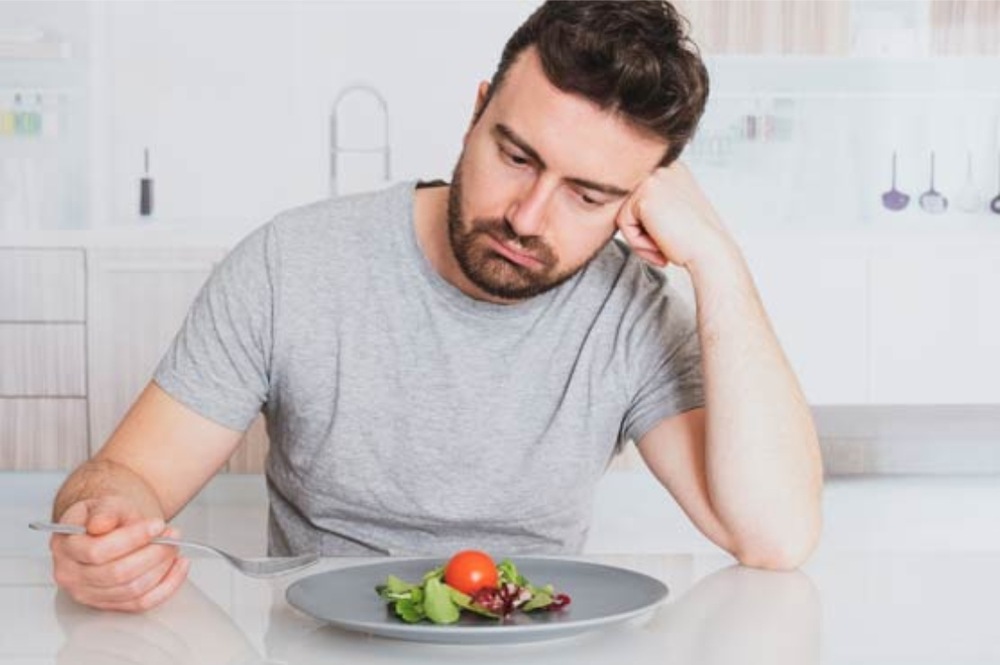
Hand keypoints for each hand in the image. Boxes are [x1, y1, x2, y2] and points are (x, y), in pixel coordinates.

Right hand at [51, 496, 189, 611]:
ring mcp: (87, 594)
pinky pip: (141, 603)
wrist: (108, 527)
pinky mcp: (107, 605)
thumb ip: (105, 511)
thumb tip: (100, 524)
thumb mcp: (106, 503)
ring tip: (174, 547)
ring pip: (132, 590)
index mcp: (65, 546)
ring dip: (161, 568)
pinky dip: (166, 586)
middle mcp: (70, 575)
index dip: (133, 538)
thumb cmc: (108, 516)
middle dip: (153, 554)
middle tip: (173, 536)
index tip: (158, 525)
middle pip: (117, 573)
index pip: (97, 551)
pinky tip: (178, 566)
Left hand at [616, 161, 735, 271]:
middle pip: (631, 204)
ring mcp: (653, 179)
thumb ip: (655, 204)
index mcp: (673, 168)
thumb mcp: (674, 211)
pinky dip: (637, 241)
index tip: (670, 238)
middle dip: (643, 231)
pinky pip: (624, 223)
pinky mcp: (645, 196)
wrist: (711, 253)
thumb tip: (628, 209)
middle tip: (664, 248)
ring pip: (625, 214)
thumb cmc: (696, 240)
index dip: (650, 225)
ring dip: (640, 238)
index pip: (641, 197)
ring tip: (663, 247)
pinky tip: (660, 246)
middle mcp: (663, 167)